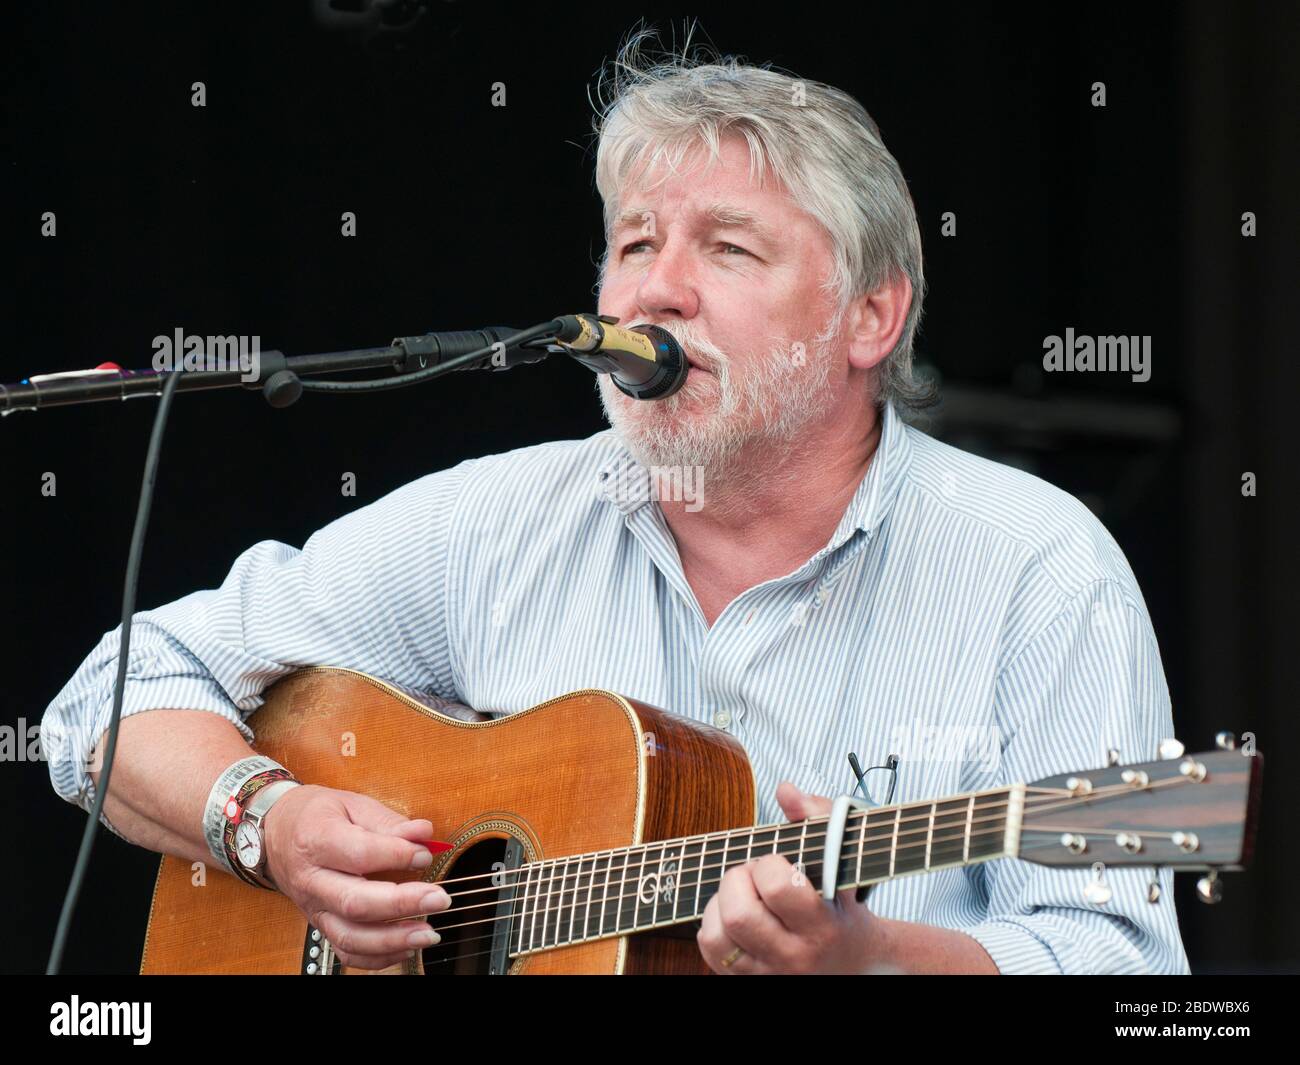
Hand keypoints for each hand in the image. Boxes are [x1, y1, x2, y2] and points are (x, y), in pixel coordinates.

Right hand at [261, 784, 451, 969]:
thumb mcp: (351, 804)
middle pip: (355, 901)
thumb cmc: (318, 816)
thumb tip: (424, 834)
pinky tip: (407, 947)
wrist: (276, 834)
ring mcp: (314, 908)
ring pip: (349, 936)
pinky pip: (346, 952)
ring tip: (428, 933)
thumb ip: (388, 822)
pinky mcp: (320, 926)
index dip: (396, 856)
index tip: (425, 855)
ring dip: (393, 939)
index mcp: (316, 840)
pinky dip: (378, 957)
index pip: (358, 854)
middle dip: (402, 904)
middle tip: (439, 898)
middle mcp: (311, 880)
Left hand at [697, 781, 880, 973]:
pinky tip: (736, 915)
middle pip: (738, 914)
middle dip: (737, 880)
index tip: (778, 862)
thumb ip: (820, 819)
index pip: (778, 887)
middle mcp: (793, 958)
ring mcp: (767, 974)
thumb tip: (785, 791)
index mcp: (822, 927)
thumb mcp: (845, 864)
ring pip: (716, 935)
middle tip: (754, 875)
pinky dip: (713, 924)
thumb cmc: (844, 906)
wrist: (858, 966)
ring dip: (720, 903)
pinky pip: (710, 950)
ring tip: (744, 894)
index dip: (769, 864)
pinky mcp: (746, 981)